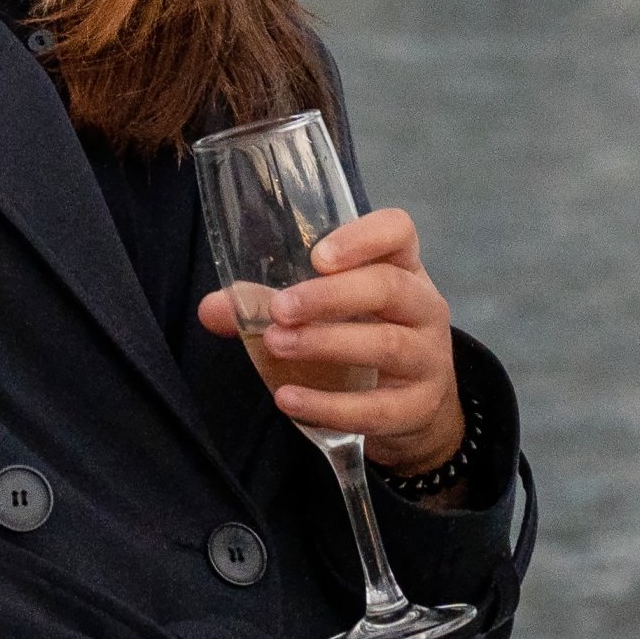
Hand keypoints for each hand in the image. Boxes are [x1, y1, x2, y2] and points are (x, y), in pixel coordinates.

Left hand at [195, 206, 466, 477]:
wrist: (414, 408)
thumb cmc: (363, 337)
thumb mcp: (327, 313)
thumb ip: (268, 303)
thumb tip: (211, 307)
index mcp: (401, 267)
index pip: (397, 231)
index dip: (362, 237)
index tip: (317, 256)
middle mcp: (422, 305)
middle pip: (390, 286)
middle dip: (331, 296)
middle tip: (280, 309)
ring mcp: (428, 358)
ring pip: (387, 344)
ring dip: (326, 343)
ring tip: (276, 344)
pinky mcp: (418, 407)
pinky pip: (378, 407)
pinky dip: (331, 405)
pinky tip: (289, 399)